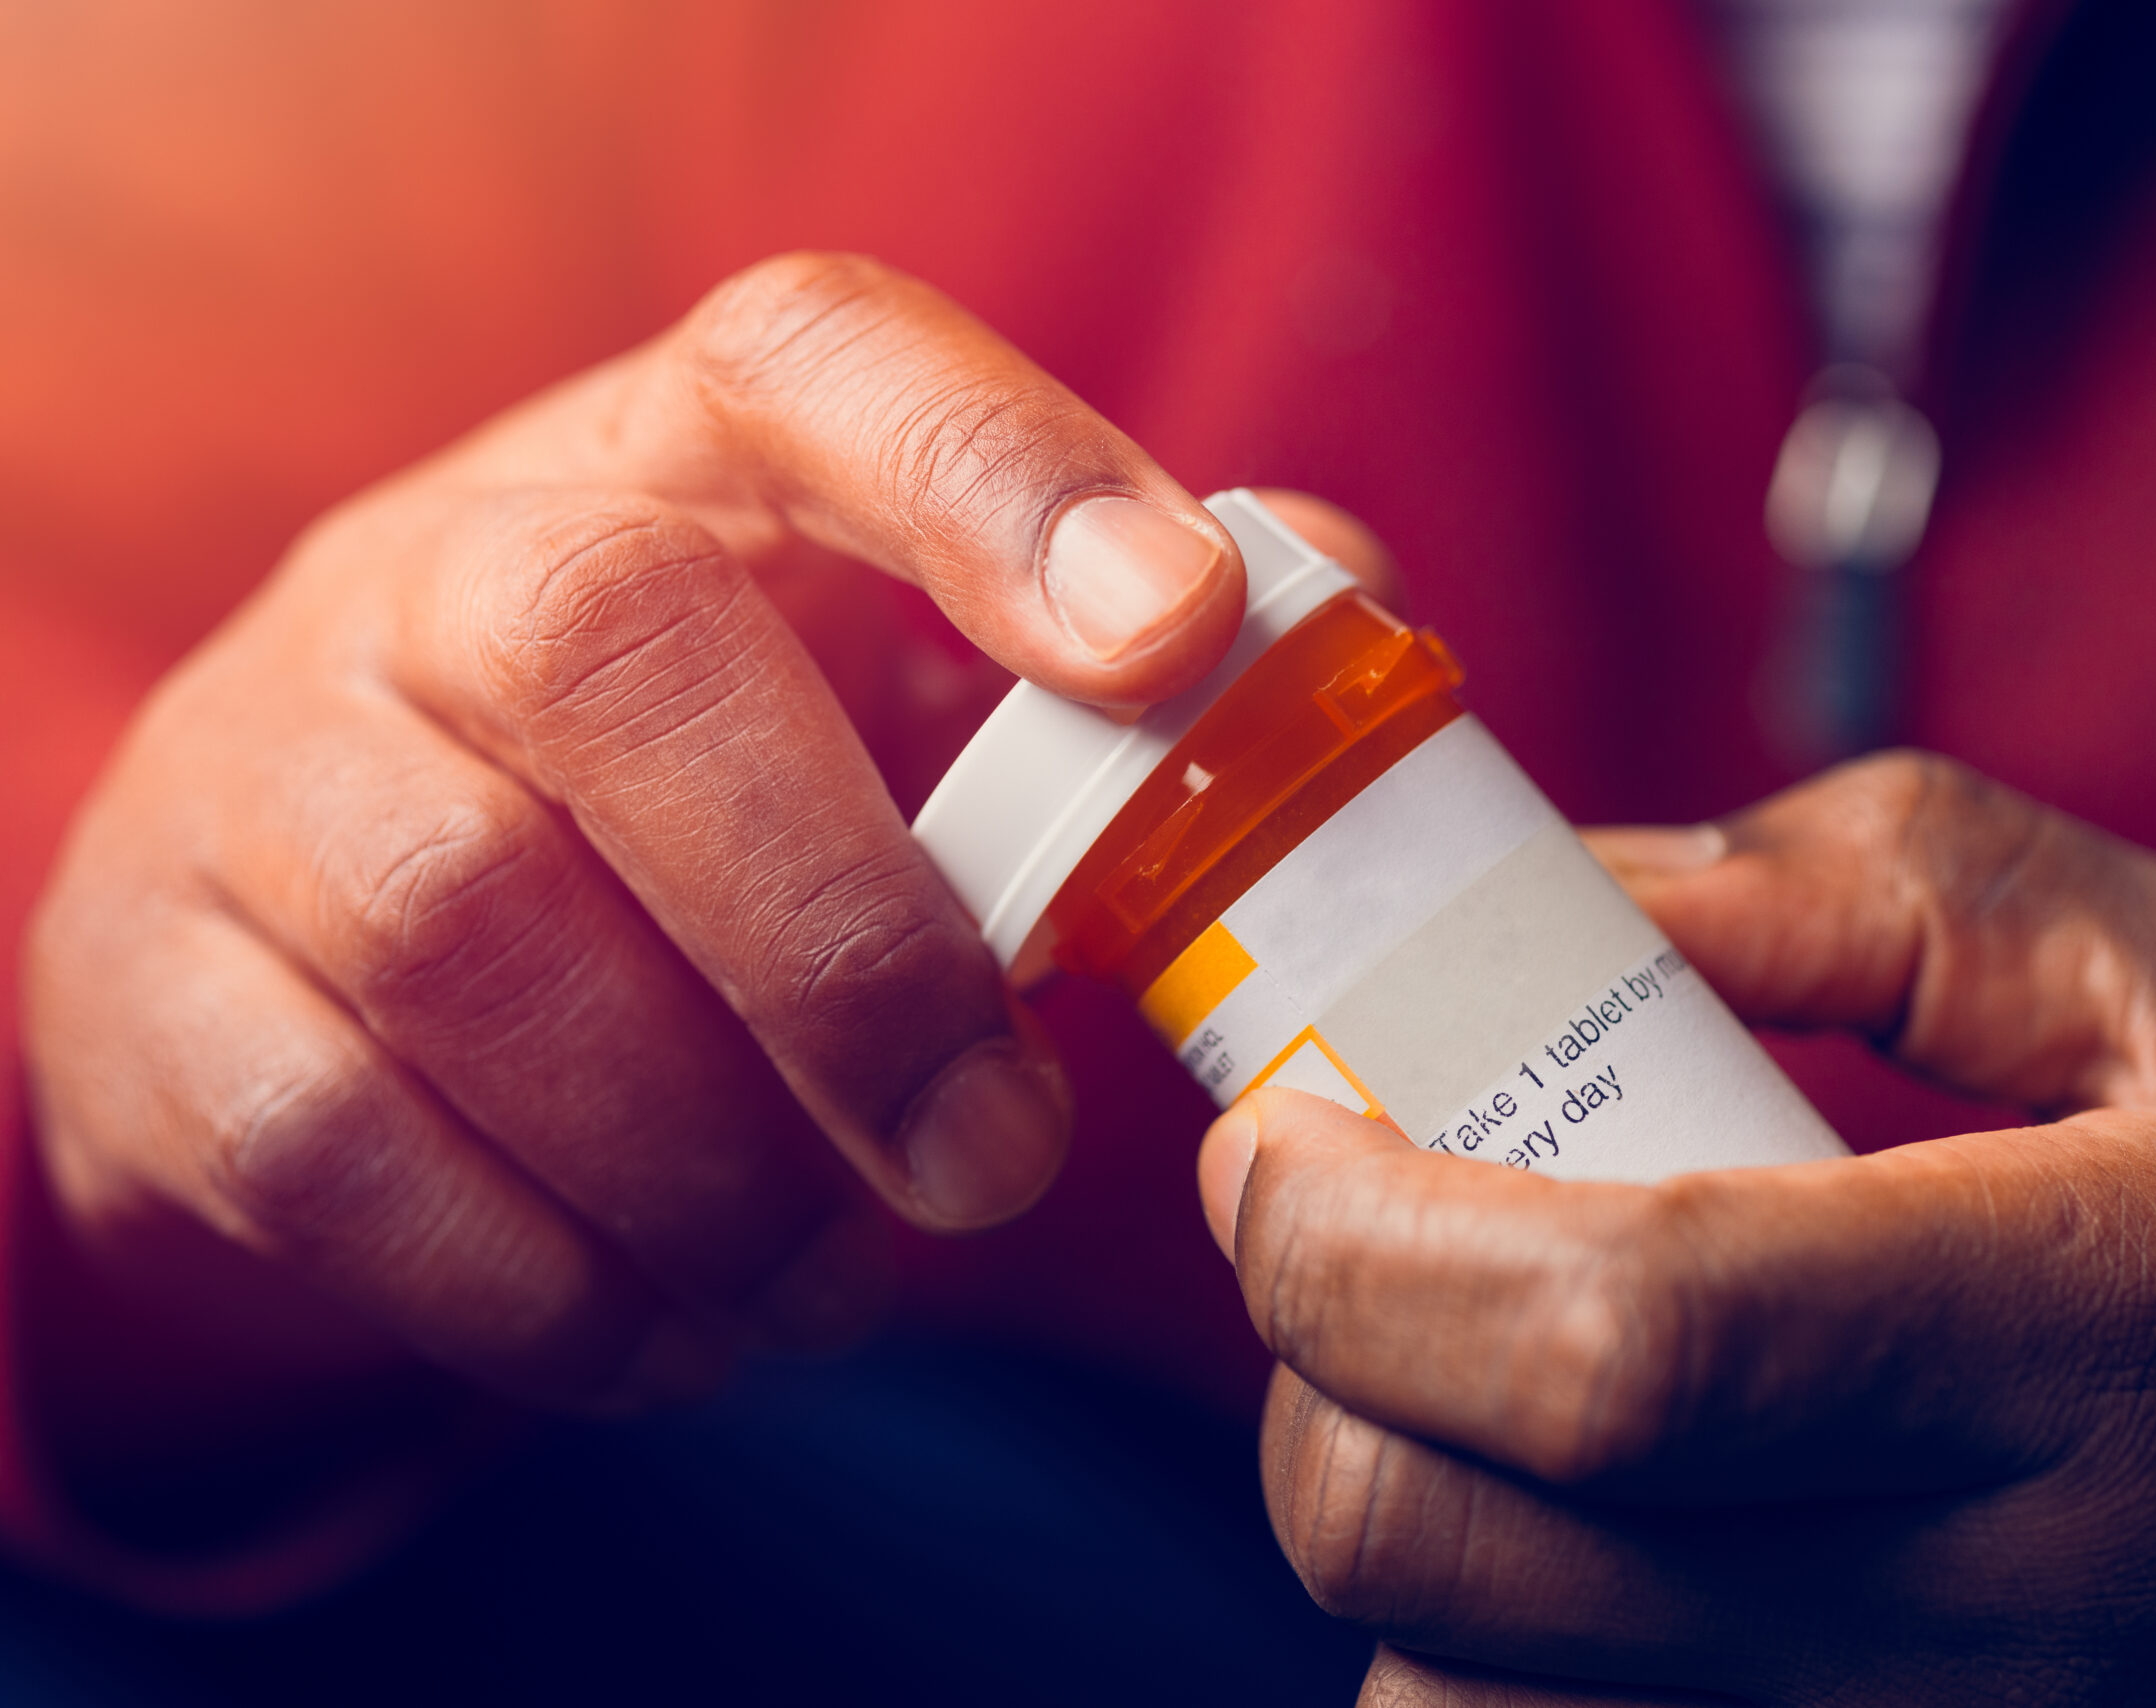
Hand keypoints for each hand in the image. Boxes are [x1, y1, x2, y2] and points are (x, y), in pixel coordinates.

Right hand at [23, 253, 1251, 1474]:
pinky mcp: (170, 1002)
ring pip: (468, 935)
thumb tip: (1337, 599)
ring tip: (842, 1277)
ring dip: (710, 1163)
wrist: (305, 970)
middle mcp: (441, 573)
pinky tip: (687, 1326)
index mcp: (669, 470)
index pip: (813, 359)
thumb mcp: (859, 708)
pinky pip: (345, 1148)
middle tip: (996, 1156)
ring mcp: (273, 776)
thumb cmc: (675, 824)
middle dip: (844, 941)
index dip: (996, 474)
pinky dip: (562, 1283)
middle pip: (605, 646)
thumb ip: (1090, 670)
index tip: (1175, 639)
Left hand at [1199, 753, 2155, 1703]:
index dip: (1373, 1239)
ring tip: (1482, 1393)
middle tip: (1334, 1230)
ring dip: (1399, 1537)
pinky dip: (1483, 1666)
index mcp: (2093, 1344)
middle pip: (1465, 1556)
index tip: (1288, 1131)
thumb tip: (1595, 892)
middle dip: (1313, 1377)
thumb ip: (1899, 892)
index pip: (1629, 1337)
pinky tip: (1574, 1540)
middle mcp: (1994, 1618)